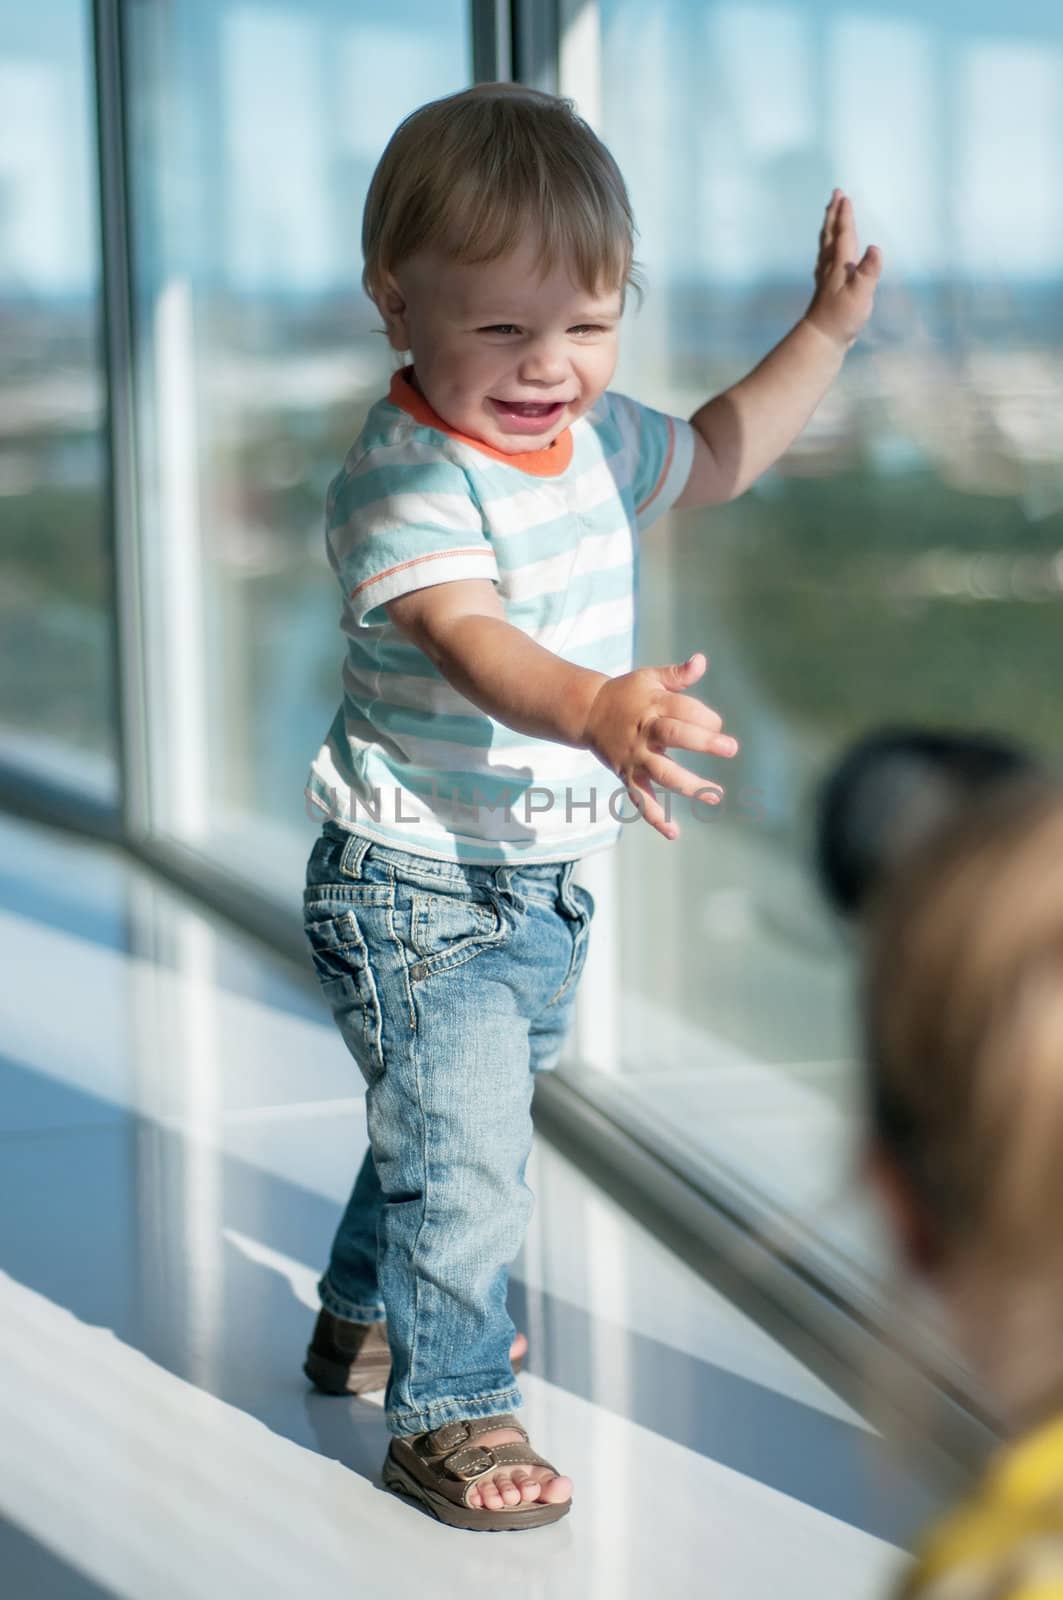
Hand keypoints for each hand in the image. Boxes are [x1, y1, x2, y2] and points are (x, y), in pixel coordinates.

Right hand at [581, 652, 737, 840]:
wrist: (587, 712)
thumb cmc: (626, 694)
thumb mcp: (649, 678)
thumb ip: (677, 675)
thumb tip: (701, 661)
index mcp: (652, 705)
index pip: (684, 709)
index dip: (704, 716)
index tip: (717, 725)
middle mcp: (644, 732)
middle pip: (675, 736)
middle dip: (703, 742)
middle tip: (731, 748)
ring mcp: (635, 756)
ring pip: (662, 773)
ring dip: (689, 785)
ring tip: (716, 795)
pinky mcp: (627, 775)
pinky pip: (641, 799)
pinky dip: (655, 817)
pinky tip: (674, 832)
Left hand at [805, 189, 880, 350]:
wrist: (821, 338)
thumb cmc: (842, 317)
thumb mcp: (861, 294)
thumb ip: (868, 271)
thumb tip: (874, 248)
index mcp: (840, 264)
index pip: (843, 235)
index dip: (845, 216)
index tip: (845, 197)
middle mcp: (830, 266)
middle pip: (830, 235)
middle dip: (833, 214)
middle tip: (835, 195)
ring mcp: (826, 277)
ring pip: (826, 245)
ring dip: (829, 227)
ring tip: (830, 215)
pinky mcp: (825, 288)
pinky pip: (826, 259)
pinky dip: (827, 248)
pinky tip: (828, 252)